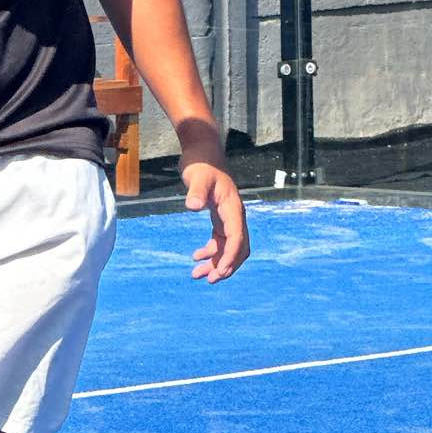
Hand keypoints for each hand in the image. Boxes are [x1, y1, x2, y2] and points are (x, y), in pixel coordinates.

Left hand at [182, 154, 248, 282]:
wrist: (202, 152)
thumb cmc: (200, 163)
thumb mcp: (196, 176)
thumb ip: (196, 191)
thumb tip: (193, 206)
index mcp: (233, 209)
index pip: (237, 238)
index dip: (229, 257)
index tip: (218, 272)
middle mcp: (234, 215)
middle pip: (238, 248)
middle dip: (226, 266)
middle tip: (209, 280)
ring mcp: (228, 217)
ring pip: (228, 247)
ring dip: (216, 262)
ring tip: (197, 274)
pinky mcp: (220, 217)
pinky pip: (221, 241)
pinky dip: (211, 252)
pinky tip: (196, 257)